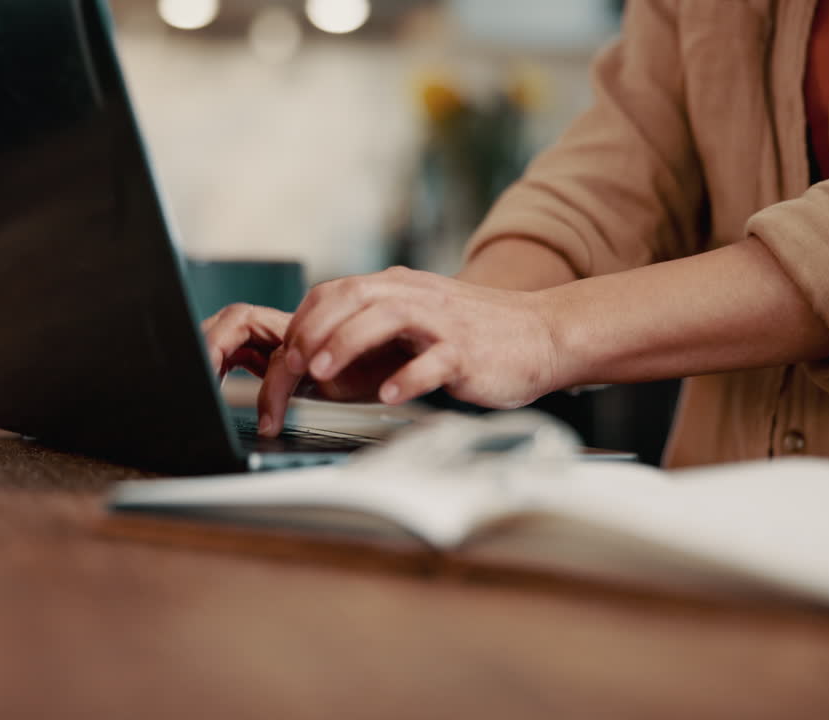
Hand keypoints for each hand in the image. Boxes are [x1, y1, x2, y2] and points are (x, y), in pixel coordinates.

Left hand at [205, 267, 565, 436]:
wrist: (543, 333)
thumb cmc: (475, 333)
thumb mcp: (418, 317)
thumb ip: (374, 326)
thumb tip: (319, 355)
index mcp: (398, 287)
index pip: (336, 292)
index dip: (303, 321)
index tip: (285, 356)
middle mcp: (416, 296)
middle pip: (352, 298)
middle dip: (313, 332)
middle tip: (292, 366)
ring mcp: (443, 322)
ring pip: (386, 318)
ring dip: (346, 343)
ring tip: (321, 373)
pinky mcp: (468, 352)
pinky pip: (433, 361)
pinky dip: (408, 378)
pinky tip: (389, 397)